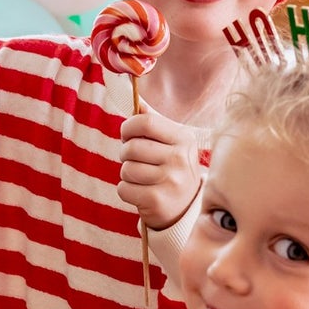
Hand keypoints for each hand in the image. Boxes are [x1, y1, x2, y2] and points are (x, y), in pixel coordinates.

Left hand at [119, 107, 203, 231]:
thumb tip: (137, 99)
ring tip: (140, 177)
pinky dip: (126, 190)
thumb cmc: (171, 169)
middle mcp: (180, 159)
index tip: (128, 135)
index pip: (146, 122)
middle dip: (125, 153)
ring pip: (126, 169)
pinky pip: (124, 189)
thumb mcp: (171, 143)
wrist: (185, 209)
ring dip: (126, 173)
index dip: (129, 127)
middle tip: (134, 160)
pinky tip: (140, 192)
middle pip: (132, 147)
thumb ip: (153, 122)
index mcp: (184, 139)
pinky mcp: (157, 201)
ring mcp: (170, 181)